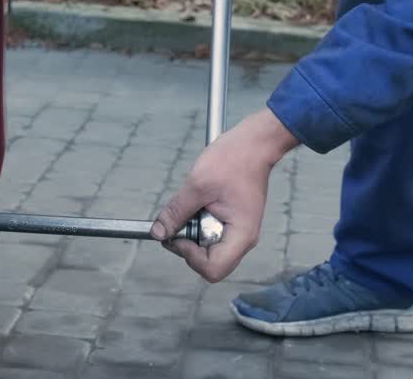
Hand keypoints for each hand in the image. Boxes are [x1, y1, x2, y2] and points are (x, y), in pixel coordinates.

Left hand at [151, 109, 299, 280]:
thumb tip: (158, 233)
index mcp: (241, 235)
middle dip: (188, 244)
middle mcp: (242, 239)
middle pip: (209, 262)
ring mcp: (238, 231)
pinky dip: (198, 223)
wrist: (254, 143)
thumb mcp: (197, 186)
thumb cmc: (233, 160)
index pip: (213, 270)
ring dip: (192, 232)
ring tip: (193, 205)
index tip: (179, 234)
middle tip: (179, 219)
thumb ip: (176, 212)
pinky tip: (199, 203)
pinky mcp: (232, 222)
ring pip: (208, 248)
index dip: (190, 257)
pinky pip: (210, 233)